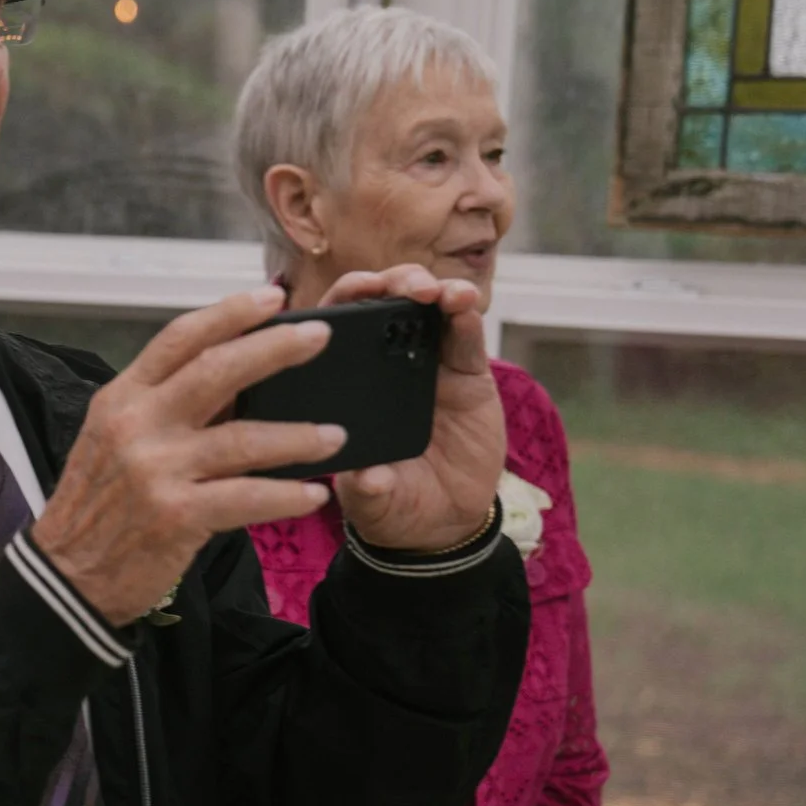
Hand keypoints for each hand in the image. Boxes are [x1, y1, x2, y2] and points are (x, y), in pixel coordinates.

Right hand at [30, 286, 340, 626]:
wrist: (66, 574)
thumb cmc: (97, 506)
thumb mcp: (114, 439)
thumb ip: (165, 407)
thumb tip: (236, 379)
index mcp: (123, 398)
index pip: (180, 338)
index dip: (230, 312)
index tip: (274, 297)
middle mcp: (137, 424)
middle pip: (217, 370)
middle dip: (275, 349)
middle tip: (319, 336)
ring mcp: (156, 469)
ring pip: (243, 438)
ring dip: (298, 436)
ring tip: (335, 435)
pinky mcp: (175, 515)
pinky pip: (247, 497)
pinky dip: (286, 495)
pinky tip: (313, 495)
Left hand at [319, 266, 504, 552]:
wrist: (443, 522)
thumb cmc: (393, 503)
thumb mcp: (373, 502)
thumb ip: (368, 490)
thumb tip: (367, 478)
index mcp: (350, 383)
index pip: (338, 329)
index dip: (344, 300)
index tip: (356, 290)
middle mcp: (387, 366)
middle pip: (385, 305)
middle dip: (393, 283)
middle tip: (405, 285)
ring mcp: (429, 365)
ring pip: (429, 311)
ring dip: (434, 289)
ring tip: (439, 292)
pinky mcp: (467, 376)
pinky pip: (466, 338)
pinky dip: (466, 316)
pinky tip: (465, 305)